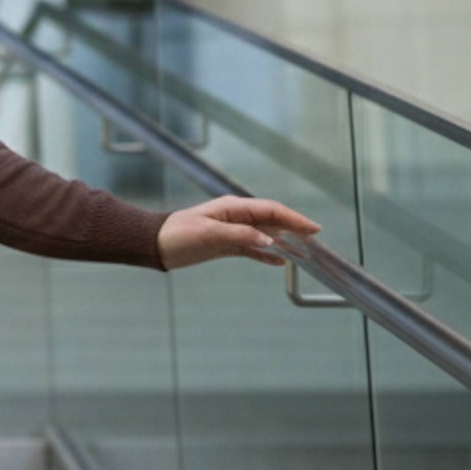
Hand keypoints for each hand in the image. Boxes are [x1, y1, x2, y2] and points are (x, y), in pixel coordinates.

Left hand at [157, 195, 321, 271]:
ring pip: (264, 234)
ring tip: (303, 251)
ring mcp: (231, 231)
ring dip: (283, 241)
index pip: (271, 210)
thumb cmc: (178, 235)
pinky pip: (252, 248)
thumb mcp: (209, 234)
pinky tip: (279, 261)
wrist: (155, 246)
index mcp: (233, 208)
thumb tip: (270, 241)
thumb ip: (240, 236)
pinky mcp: (225, 245)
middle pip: (271, 220)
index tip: (313, 228)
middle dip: (294, 228)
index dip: (293, 218)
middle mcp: (235, 217)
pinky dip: (266, 254)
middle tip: (315, 239)